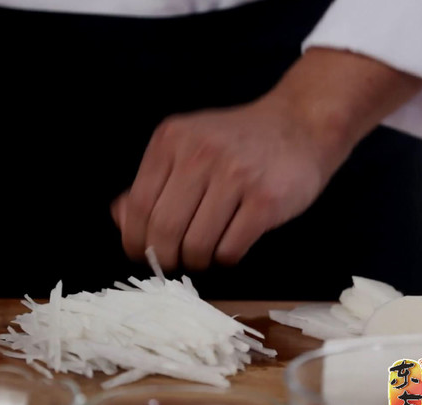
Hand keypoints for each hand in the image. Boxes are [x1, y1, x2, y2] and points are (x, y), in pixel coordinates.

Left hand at [112, 48, 421, 270]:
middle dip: (164, 257)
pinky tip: (229, 247)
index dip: (135, 239)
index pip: (139, 205)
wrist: (301, 124)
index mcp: (173, 140)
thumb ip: (154, 179)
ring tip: (203, 255)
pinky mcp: (266, 199)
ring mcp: (236, 175)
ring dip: (196, 260)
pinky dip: (225, 258)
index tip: (140, 254)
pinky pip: (230, 248)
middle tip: (172, 263)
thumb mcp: (189, 144)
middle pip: (164, 229)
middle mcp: (201, 153)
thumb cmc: (240, 142)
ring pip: (197, 244)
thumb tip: (119, 217)